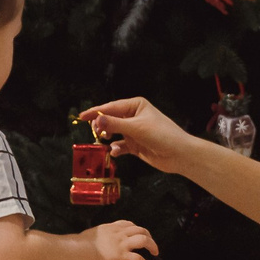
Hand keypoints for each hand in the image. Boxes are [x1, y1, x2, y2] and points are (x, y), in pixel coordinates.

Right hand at [81, 96, 203, 175]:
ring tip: (104, 140)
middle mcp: (134, 116)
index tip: (80, 117)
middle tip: (94, 131)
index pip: (111, 107)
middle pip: (110, 119)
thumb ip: (115, 124)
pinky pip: (120, 145)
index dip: (95, 112)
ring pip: (114, 133)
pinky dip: (116, 148)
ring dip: (108, 137)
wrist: (179, 154)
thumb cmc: (162, 135)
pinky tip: (116, 152)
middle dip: (102, 125)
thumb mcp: (136, 128)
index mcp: (136, 105)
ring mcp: (134, 131)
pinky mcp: (136, 145)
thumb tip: (96, 120)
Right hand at [86, 220, 157, 259]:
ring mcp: (121, 244)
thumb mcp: (90, 236)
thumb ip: (96, 238)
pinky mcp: (122, 256)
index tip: (137, 233)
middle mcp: (118, 234)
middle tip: (151, 244)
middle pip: (139, 229)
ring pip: (143, 240)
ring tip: (155, 253)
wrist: (80, 251)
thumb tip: (95, 244)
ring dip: (152, 245)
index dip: (135, 228)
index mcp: (110, 228)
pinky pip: (138, 259)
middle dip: (148, 235)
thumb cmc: (79, 245)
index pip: (127, 224)